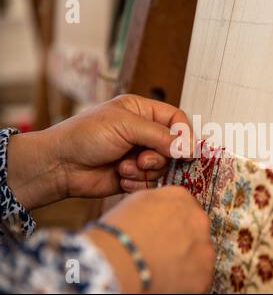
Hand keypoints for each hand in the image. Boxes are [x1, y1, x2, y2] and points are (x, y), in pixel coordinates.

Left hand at [6, 94, 191, 209]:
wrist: (60, 166)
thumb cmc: (87, 136)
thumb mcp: (126, 126)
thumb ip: (160, 135)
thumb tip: (190, 148)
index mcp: (142, 112)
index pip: (176, 119)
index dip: (184, 134)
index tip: (186, 150)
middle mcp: (143, 133)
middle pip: (173, 147)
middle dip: (159, 156)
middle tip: (143, 160)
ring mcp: (139, 155)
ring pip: (163, 167)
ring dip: (145, 171)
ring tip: (124, 168)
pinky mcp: (133, 176)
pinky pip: (150, 182)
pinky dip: (138, 183)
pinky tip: (121, 178)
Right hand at [85, 187, 214, 293]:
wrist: (117, 261)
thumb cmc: (119, 232)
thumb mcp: (136, 201)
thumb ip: (157, 202)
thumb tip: (160, 210)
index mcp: (181, 198)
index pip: (185, 207)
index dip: (172, 222)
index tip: (164, 232)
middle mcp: (198, 220)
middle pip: (194, 230)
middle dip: (182, 241)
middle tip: (161, 251)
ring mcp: (203, 248)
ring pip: (198, 255)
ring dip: (185, 261)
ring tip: (161, 268)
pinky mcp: (202, 275)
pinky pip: (197, 278)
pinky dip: (185, 282)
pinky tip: (166, 280)